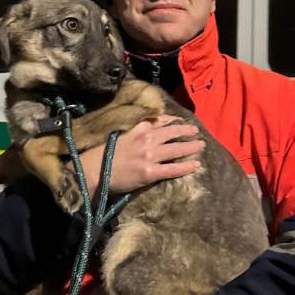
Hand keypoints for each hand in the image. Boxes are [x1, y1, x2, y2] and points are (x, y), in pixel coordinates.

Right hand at [78, 115, 204, 197]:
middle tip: (196, 132)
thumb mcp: (120, 135)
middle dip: (187, 132)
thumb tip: (147, 130)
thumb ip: (135, 132)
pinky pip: (173, 169)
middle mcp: (147, 140)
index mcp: (138, 129)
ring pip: (177, 150)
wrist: (94, 171)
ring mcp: (150, 156)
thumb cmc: (102, 154)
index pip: (160, 121)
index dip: (173, 121)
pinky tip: (196, 165)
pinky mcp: (150, 172)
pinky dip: (186, 167)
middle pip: (173, 133)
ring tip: (201, 146)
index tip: (181, 121)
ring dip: (191, 147)